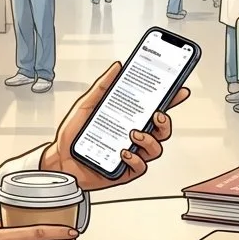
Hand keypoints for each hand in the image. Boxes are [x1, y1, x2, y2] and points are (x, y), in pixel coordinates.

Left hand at [39, 61, 188, 192]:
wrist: (59, 159)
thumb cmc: (73, 135)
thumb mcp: (87, 105)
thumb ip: (103, 86)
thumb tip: (117, 68)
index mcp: (128, 120)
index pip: (155, 109)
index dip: (171, 100)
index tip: (179, 90)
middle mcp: (133, 137)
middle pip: (162, 130)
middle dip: (165, 122)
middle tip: (157, 114)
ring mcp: (132, 154)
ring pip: (156, 149)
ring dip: (149, 139)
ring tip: (133, 133)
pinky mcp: (125, 171)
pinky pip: (140, 167)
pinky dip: (135, 159)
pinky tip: (123, 152)